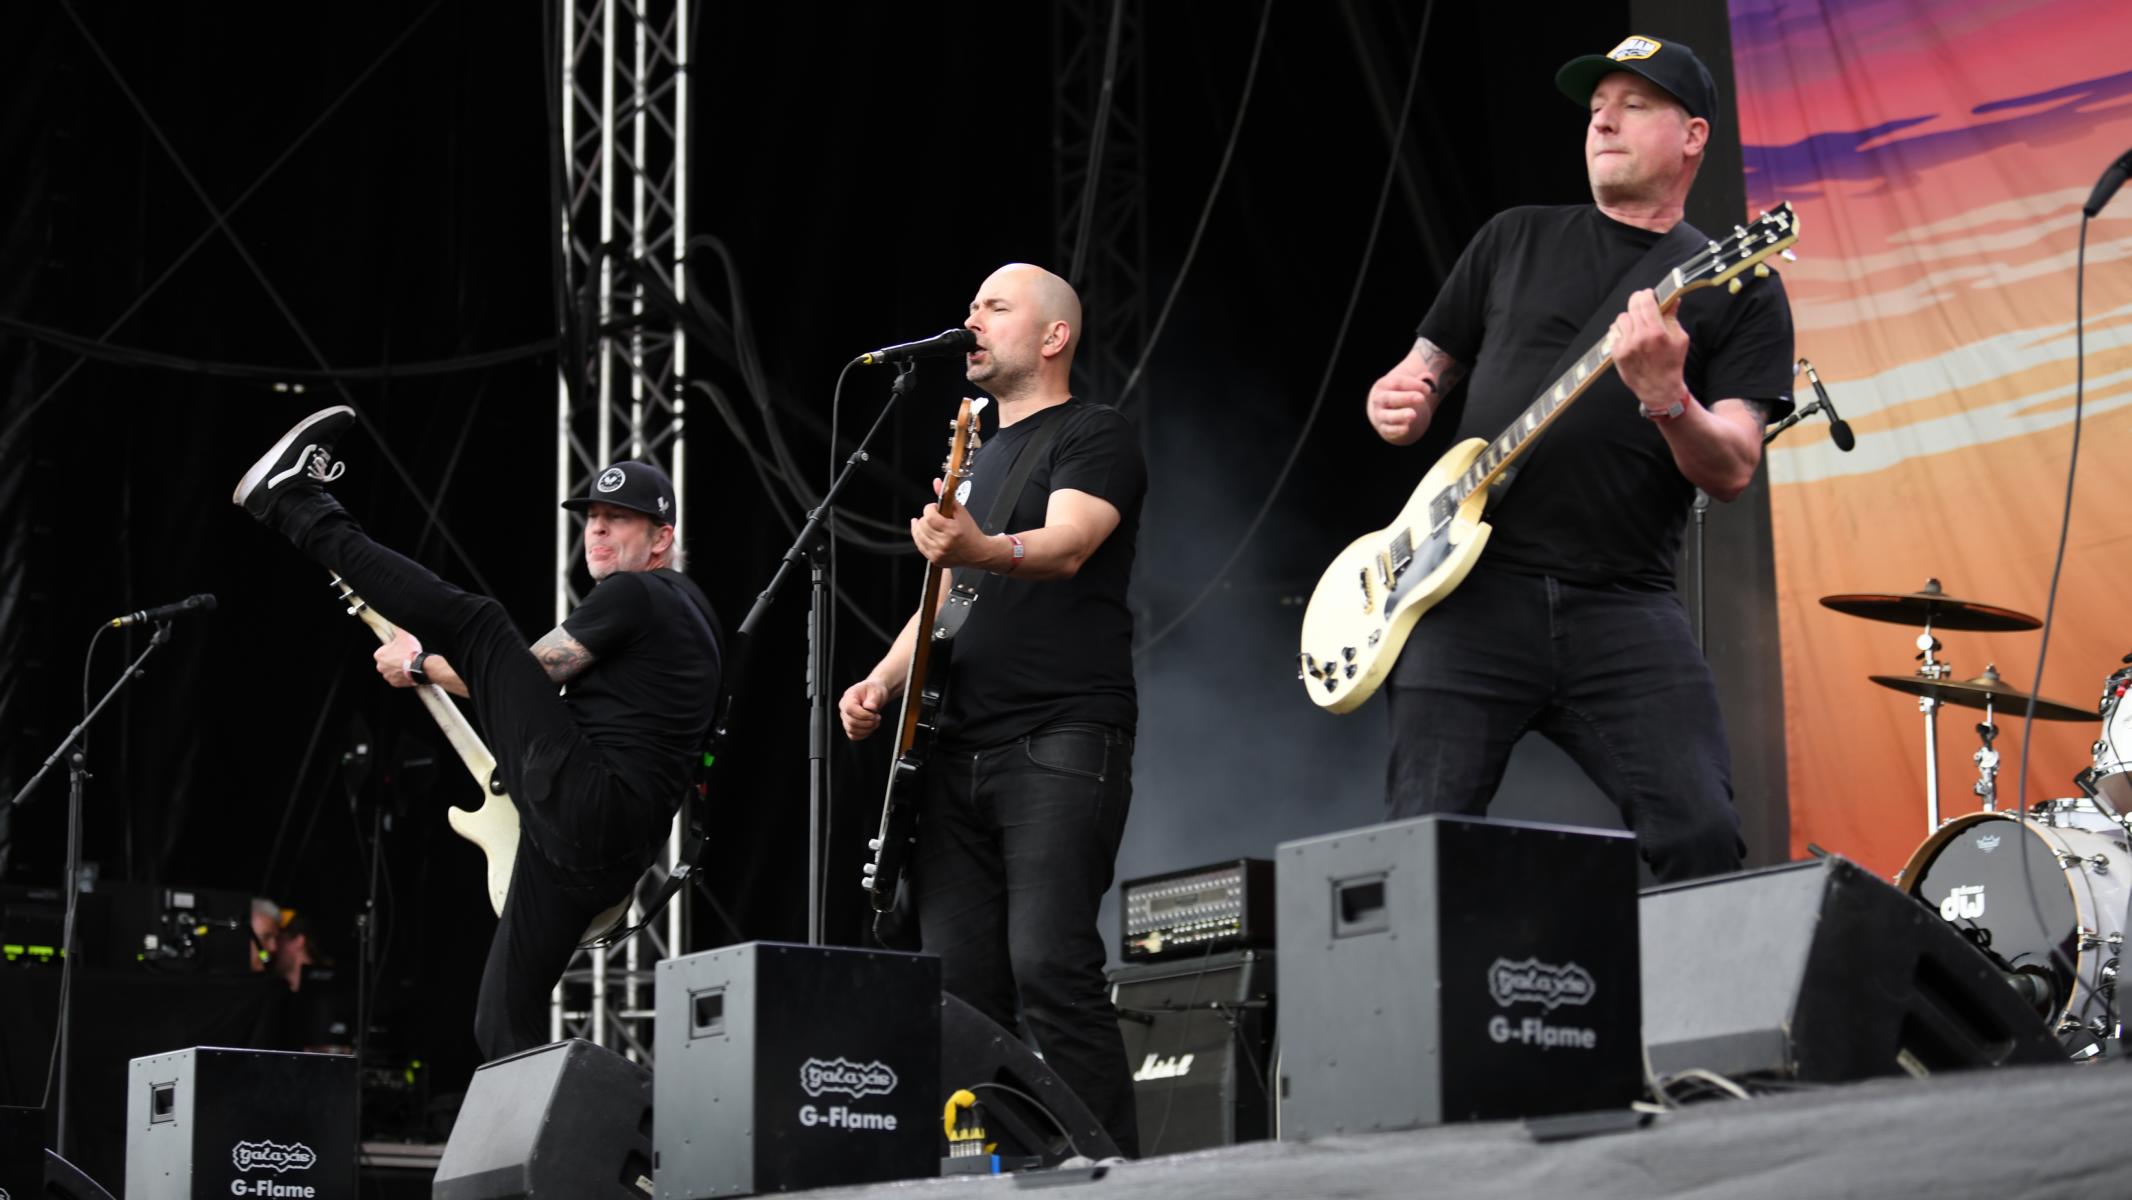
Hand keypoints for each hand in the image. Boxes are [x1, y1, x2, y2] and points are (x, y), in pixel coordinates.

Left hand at [373, 629, 421, 687]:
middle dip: (394, 659)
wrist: (420, 667)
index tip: (400, 649)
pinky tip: (409, 671)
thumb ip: (398, 628)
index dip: (393, 649)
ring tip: (408, 664)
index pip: (384, 651)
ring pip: (392, 670)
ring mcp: (388, 676)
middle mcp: (380, 667)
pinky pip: (398, 679)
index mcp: (379, 655)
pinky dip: (402, 676)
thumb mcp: (404, 635)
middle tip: (405, 656)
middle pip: (387, 661)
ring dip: (398, 668)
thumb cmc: (410, 652)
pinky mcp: (395, 684)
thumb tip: (396, 622)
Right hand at [840, 679, 889, 741]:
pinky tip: (871, 727)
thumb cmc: (874, 691)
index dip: (863, 714)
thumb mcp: (876, 691)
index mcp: (848, 697)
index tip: (874, 714)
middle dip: (868, 723)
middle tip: (878, 718)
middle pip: (851, 722)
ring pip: (852, 730)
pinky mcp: (849, 726)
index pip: (850, 709)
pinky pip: (853, 735)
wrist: (875, 696)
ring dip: (867, 729)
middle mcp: (844, 708)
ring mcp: (845, 718)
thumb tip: (869, 707)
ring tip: (876, 722)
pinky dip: (864, 734)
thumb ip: (873, 699)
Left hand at [910, 477, 1001, 568]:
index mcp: (952, 530)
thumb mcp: (961, 511)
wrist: (978, 552)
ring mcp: (939, 553)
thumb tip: (936, 483)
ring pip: (919, 535)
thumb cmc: (971, 532)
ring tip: (928, 523)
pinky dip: (919, 536)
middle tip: (934, 516)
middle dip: (926, 517)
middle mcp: (944, 543)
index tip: (934, 508)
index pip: (929, 516)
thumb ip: (947, 495)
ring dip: (921, 526)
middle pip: (923, 525)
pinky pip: (919, 545)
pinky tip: (922, 531)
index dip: (929, 508)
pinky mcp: (935, 559)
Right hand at [1367, 362, 1437, 444]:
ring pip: (1388, 416)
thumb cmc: (1402, 394)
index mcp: (1384, 384)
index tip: (1429, 390)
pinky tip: (1407, 428)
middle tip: (1421, 398)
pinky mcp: (1384, 428)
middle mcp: (1379, 399)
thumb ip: (1419, 380)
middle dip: (1407, 398)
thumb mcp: (1408, 385)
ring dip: (1400, 415)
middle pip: (1391, 398)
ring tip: (1413, 415)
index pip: (1398, 382)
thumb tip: (1428, 377)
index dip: (1414, 384)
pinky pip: (1389, 430)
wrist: (1386, 410)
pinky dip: (1397, 430)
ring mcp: (1380, 414)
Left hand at [1611, 289, 1690, 413]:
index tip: (1649, 294)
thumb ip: (1672, 317)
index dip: (1647, 294)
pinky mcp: (1616, 353)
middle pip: (1632, 307)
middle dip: (1638, 302)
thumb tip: (1673, 299)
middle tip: (1642, 304)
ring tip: (1637, 325)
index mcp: (1656, 332)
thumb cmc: (1672, 363)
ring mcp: (1625, 346)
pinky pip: (1614, 332)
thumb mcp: (1679, 339)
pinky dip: (1621, 331)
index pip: (1645, 302)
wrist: (1659, 388)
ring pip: (1621, 318)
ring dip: (1629, 318)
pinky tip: (1630, 336)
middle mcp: (1639, 338)